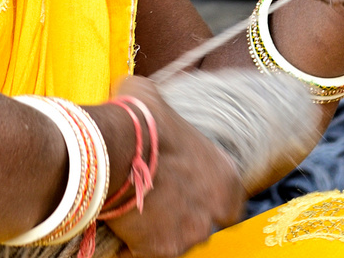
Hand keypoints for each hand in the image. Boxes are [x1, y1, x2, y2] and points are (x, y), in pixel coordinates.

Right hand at [105, 76, 243, 257]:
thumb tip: (149, 107)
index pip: (230, 198)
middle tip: (157, 196)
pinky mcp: (159, 251)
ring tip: (134, 205)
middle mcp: (214, 210)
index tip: (187, 186)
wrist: (113, 147)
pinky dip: (133, 242)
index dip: (207, 193)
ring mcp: (188, 234)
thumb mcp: (156, 99)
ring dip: (160, 227)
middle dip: (184, 213)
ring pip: (177, 238)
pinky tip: (118, 220)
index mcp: (225, 175)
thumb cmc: (140, 117)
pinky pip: (145, 252)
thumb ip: (164, 113)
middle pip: (204, 222)